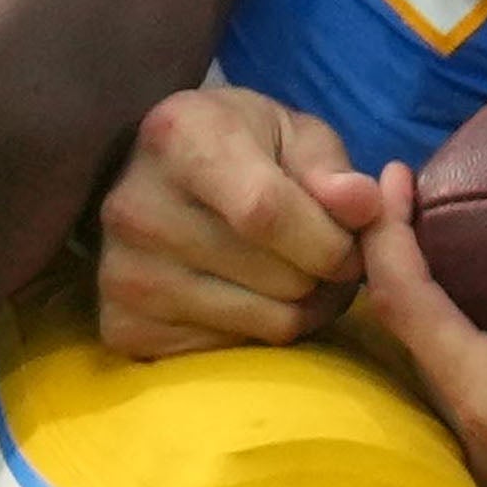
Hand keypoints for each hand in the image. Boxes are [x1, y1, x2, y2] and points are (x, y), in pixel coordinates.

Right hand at [92, 82, 378, 355]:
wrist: (155, 178)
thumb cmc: (240, 148)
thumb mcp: (292, 134)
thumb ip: (332, 170)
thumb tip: (364, 205)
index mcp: (178, 137)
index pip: (268, 212)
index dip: (330, 240)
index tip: (351, 243)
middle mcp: (135, 207)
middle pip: (279, 276)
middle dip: (327, 277)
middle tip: (326, 260)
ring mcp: (122, 274)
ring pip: (267, 323)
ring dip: (304, 309)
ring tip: (296, 277)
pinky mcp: (123, 326)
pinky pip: (234, 352)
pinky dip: (261, 334)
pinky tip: (252, 298)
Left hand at [355, 159, 486, 486]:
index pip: (405, 302)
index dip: (388, 234)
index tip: (394, 177)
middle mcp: (478, 438)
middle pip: (413, 340)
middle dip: (404, 267)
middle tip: (417, 206)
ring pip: (443, 376)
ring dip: (436, 313)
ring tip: (450, 258)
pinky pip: (476, 404)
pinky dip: (469, 352)